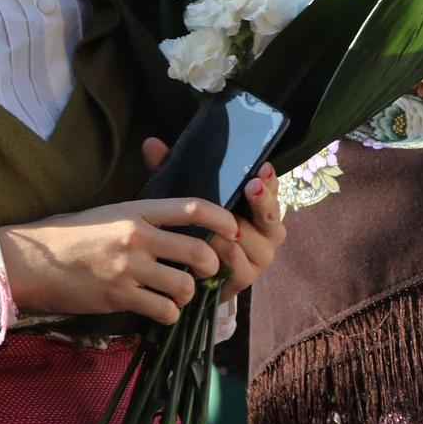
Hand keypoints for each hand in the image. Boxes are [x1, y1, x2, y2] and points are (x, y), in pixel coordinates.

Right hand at [0, 195, 236, 326]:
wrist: (30, 260)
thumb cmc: (70, 234)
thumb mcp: (110, 212)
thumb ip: (144, 215)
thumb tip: (180, 220)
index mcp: (137, 211)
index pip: (192, 208)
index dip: (221, 218)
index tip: (232, 227)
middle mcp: (136, 237)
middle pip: (198, 251)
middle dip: (212, 264)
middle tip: (208, 270)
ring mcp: (128, 269)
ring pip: (184, 286)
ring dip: (190, 294)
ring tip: (181, 294)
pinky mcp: (117, 298)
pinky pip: (162, 311)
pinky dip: (170, 315)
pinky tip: (163, 312)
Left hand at [138, 137, 284, 303]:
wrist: (189, 278)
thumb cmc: (193, 231)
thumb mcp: (184, 200)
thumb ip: (172, 171)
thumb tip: (151, 143)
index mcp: (259, 206)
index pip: (271, 188)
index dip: (268, 179)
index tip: (261, 168)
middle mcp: (268, 230)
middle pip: (270, 213)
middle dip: (260, 199)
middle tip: (251, 185)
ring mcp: (260, 256)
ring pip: (246, 239)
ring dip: (227, 233)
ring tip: (211, 227)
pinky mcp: (246, 279)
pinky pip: (235, 264)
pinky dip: (219, 257)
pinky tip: (206, 252)